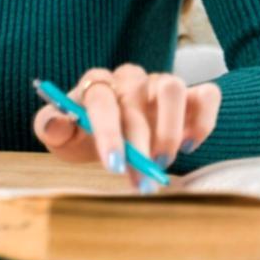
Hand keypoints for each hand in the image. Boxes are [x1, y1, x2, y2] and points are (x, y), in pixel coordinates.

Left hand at [32, 65, 221, 188]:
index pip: (101, 100)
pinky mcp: (189, 95)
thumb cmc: (86, 134)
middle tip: (141, 182)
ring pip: (172, 88)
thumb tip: (53, 123)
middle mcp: (129, 78)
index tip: (114, 166)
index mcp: (97, 83)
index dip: (108, 133)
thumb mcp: (64, 136)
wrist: (113, 134)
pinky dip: (202, 120)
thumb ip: (52, 127)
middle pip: (136, 101)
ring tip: (163, 161)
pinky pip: (207, 95)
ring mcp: (160, 84)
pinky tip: (189, 146)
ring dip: (170, 129)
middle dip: (139, 146)